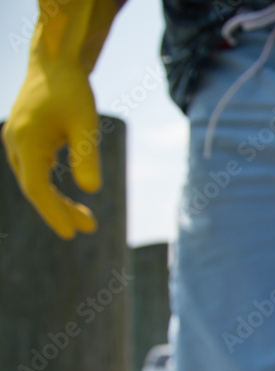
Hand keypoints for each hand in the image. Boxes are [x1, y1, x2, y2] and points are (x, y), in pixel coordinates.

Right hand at [2, 0, 118, 239]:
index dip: (52, 212)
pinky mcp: (24, 140)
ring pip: (35, 181)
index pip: (35, 187)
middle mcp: (15, 144)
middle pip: (35, 188)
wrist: (54, 64)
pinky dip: (52, 187)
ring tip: (87, 221)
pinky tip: (69, 200)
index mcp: (26, 141)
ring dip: (58, 201)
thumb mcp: (85, 123)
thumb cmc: (72, 91)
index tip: (69, 234)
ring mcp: (16, 142)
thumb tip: (92, 189)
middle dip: (60, 211)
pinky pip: (36, 171)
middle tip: (90, 228)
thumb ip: (87, 155)